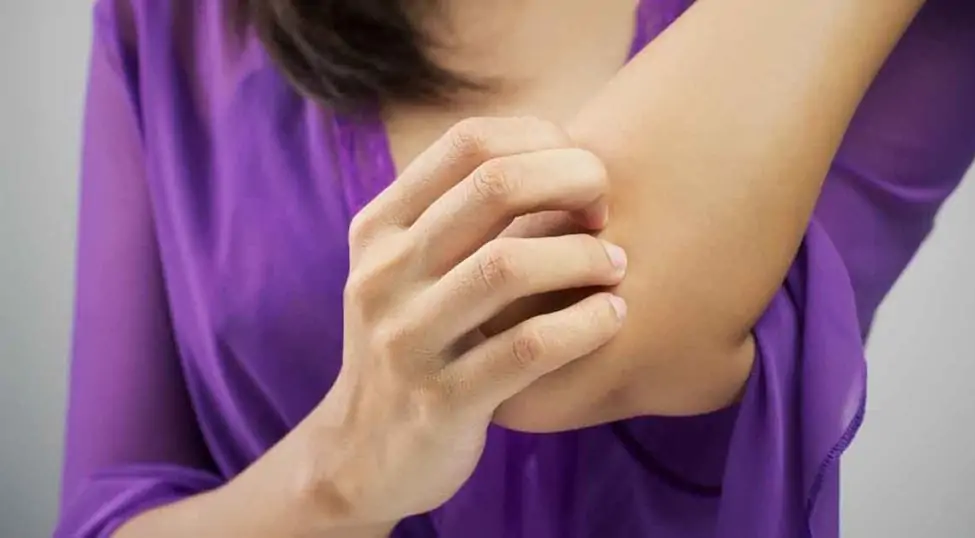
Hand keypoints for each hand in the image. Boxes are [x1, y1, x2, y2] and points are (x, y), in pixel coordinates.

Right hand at [313, 117, 629, 526]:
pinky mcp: (442, 402)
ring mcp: (407, 340)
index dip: (542, 140)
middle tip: (607, 210)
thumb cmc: (414, 344)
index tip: (581, 171)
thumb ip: (461, 218)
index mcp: (379, 229)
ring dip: (582, 256)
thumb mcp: (409, 272)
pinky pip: (528, 348)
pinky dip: (586, 325)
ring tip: (615, 265)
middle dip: (572, 182)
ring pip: (508, 266)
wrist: (360, 456)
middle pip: (493, 187)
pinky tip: (611, 317)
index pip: (468, 143)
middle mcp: (384, 275)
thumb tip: (562, 156)